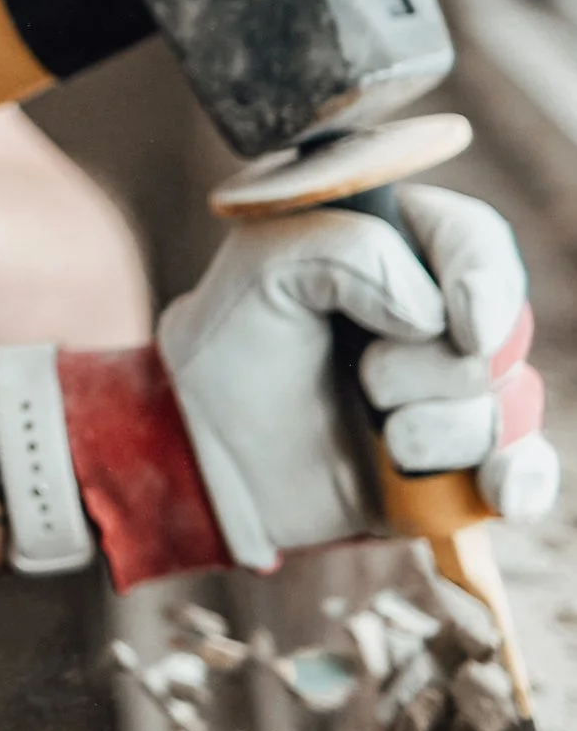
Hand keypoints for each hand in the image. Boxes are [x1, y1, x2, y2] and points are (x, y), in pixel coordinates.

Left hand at [152, 186, 554, 571]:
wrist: (204, 447)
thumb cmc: (229, 342)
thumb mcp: (264, 264)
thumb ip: (349, 250)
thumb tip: (433, 315)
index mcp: (398, 248)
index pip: (477, 242)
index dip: (483, 279)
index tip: (457, 320)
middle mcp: (437, 316)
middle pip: (503, 331)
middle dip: (439, 367)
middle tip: (367, 378)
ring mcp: (449, 392)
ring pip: (513, 402)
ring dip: (449, 428)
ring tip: (386, 437)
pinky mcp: (453, 461)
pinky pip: (526, 470)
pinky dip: (521, 479)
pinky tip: (497, 488)